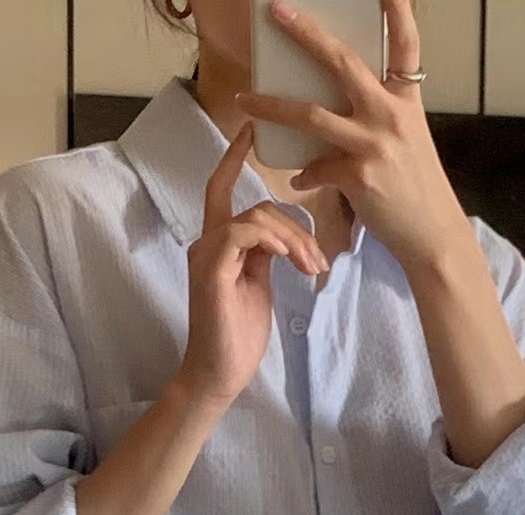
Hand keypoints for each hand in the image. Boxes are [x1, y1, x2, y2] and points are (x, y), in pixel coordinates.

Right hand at [176, 122, 329, 408]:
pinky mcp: (210, 269)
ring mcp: (207, 254)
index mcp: (219, 245)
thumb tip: (286, 237)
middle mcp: (207, 243)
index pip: (222, 189)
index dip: (234, 158)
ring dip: (294, 240)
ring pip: (257, 216)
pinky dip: (273, 240)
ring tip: (310, 270)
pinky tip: (290, 260)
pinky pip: (244, 232)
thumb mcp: (261, 285)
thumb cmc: (239, 338)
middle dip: (298, 230)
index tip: (250, 131)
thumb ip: (267, 254)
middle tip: (318, 264)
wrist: (218, 375)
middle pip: (259, 206)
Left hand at [235, 0, 474, 274]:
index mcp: (406, 100)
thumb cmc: (416, 186)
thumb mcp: (407, 138)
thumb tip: (339, 107)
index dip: (397, 10)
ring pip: (311, 114)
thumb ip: (379, 115)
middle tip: (278, 12)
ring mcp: (374, 143)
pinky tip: (301, 180)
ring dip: (272, 106)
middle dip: (306, 34)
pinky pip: (316, 167)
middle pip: (342, 63)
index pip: (405, 45)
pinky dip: (305, 174)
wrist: (431, 233)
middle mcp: (391, 114)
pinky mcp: (358, 175)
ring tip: (245, 99)